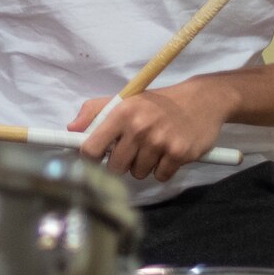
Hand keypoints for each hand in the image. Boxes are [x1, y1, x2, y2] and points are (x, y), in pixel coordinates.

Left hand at [70, 77, 234, 182]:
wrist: (201, 100)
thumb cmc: (158, 102)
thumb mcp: (126, 99)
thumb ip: (95, 111)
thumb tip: (72, 129)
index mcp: (122, 113)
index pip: (91, 148)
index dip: (89, 159)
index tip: (95, 160)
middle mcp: (139, 127)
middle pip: (115, 167)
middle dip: (122, 162)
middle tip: (134, 148)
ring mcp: (160, 142)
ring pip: (138, 174)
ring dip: (144, 166)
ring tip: (154, 147)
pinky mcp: (179, 154)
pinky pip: (160, 176)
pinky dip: (164, 169)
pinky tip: (169, 152)